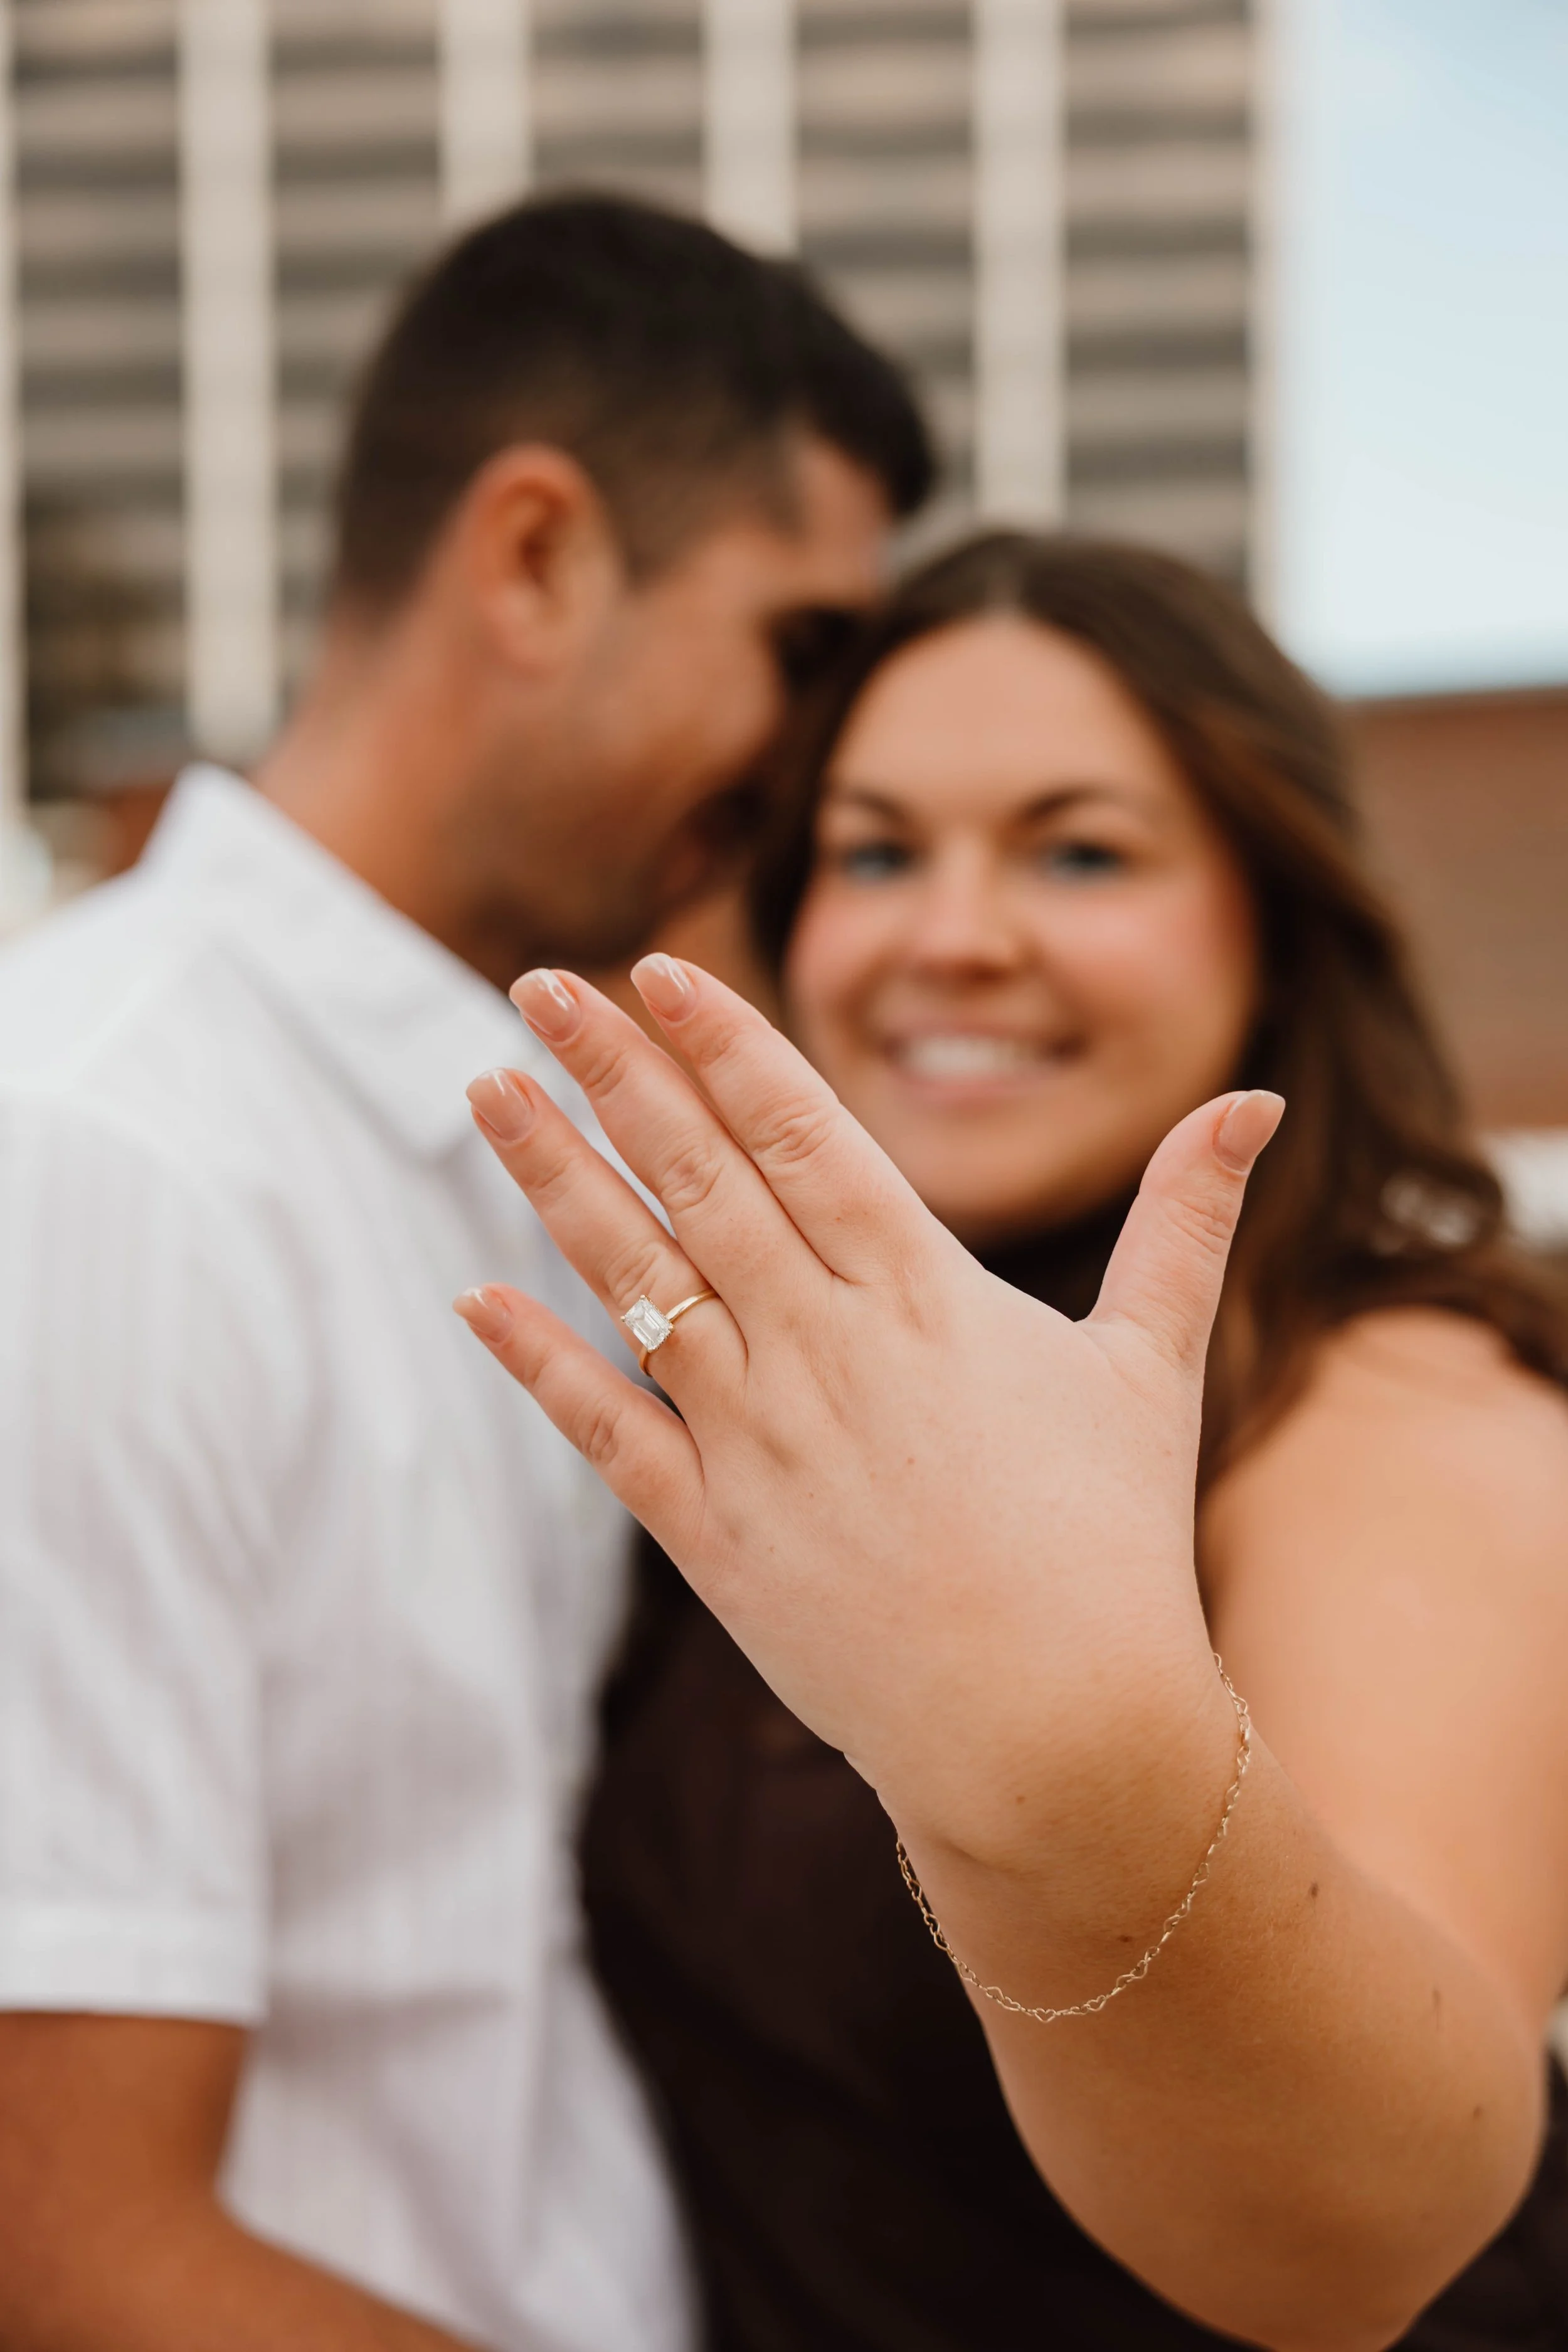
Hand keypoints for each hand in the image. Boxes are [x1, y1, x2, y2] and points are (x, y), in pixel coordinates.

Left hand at [458, 957, 1280, 1876]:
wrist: (1058, 1736)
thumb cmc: (1114, 1546)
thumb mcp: (1156, 1364)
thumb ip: (1186, 1220)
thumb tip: (1259, 1097)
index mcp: (925, 1296)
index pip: (804, 1137)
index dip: (725, 1047)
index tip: (655, 969)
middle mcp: (826, 1349)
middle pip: (701, 1180)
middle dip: (616, 1072)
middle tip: (539, 983)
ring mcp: (759, 1440)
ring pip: (637, 1280)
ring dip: (555, 1180)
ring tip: (487, 1089)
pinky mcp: (712, 1534)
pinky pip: (606, 1431)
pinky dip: (538, 1362)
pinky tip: (472, 1294)